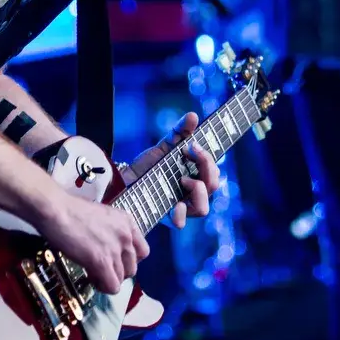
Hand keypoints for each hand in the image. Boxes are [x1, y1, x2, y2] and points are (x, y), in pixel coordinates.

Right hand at [36, 187, 149, 295]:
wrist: (57, 210)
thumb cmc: (71, 210)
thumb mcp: (100, 216)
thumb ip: (110, 231)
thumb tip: (107, 245)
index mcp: (127, 222)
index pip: (142, 251)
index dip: (128, 260)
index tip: (115, 260)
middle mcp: (126, 236)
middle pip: (132, 268)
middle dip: (117, 272)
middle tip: (101, 268)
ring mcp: (115, 249)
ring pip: (121, 279)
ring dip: (107, 279)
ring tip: (92, 272)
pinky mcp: (102, 262)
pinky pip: (112, 286)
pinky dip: (102, 286)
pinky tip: (90, 277)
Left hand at [124, 112, 219, 229]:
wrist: (125, 179)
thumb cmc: (149, 164)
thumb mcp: (165, 145)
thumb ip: (180, 131)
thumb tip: (193, 116)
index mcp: (196, 176)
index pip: (214, 171)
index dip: (209, 159)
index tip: (194, 146)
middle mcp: (192, 193)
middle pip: (213, 186)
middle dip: (206, 167)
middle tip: (190, 153)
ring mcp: (181, 206)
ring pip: (203, 208)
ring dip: (198, 191)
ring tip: (183, 180)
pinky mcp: (165, 216)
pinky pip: (181, 222)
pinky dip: (180, 214)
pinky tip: (175, 205)